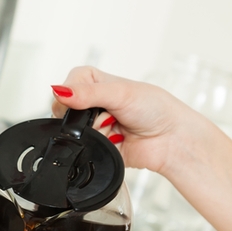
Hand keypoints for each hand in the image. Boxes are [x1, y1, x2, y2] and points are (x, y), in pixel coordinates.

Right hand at [50, 66, 208, 178]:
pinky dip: (96, 145)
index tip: (82, 99)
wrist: (171, 140)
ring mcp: (93, 126)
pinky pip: (82, 148)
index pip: (67, 85)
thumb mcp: (120, 93)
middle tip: (107, 114)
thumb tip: (59, 91)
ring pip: (73, 130)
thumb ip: (88, 93)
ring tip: (114, 128)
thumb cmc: (156, 109)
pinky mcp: (96, 147)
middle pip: (65, 110)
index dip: (70, 93)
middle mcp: (92, 103)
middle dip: (84, 115)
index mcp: (95, 82)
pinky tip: (114, 140)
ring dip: (93, 131)